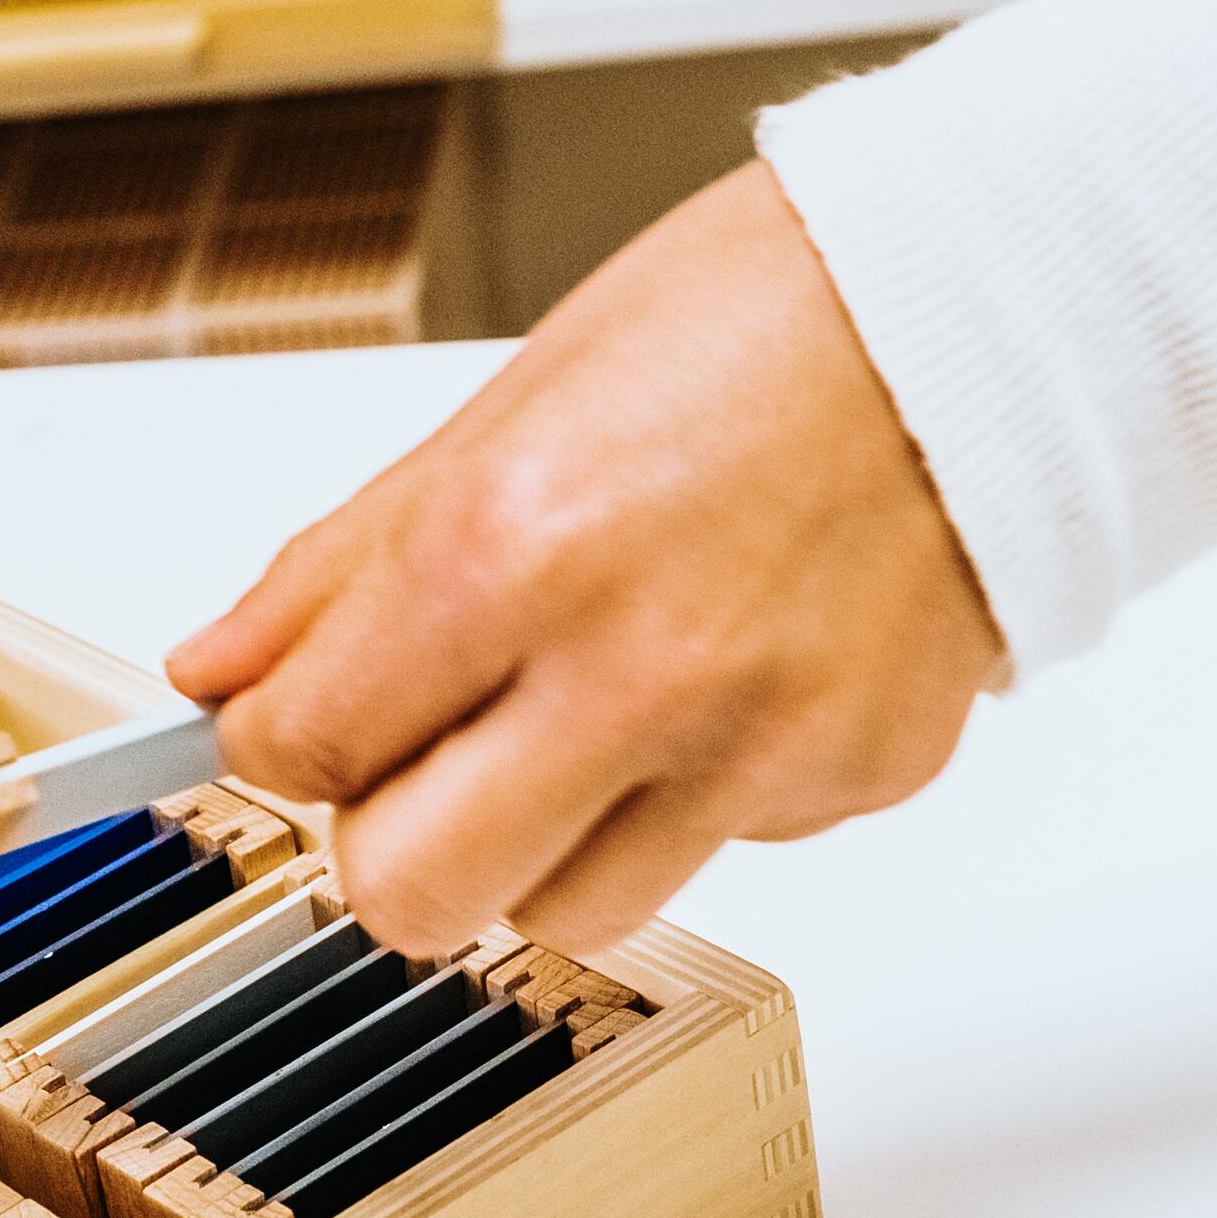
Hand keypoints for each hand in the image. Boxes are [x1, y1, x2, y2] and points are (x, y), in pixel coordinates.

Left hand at [165, 164, 1001, 962]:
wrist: (995, 307)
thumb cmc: (764, 316)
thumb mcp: (508, 406)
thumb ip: (344, 565)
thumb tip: (221, 668)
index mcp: (515, 549)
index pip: (304, 747)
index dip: (276, 736)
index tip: (299, 710)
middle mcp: (635, 668)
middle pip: (411, 898)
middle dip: (388, 842)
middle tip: (416, 759)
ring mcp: (757, 745)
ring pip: (566, 910)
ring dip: (540, 840)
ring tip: (588, 707)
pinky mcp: (854, 780)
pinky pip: (720, 849)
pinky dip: (694, 790)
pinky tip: (728, 670)